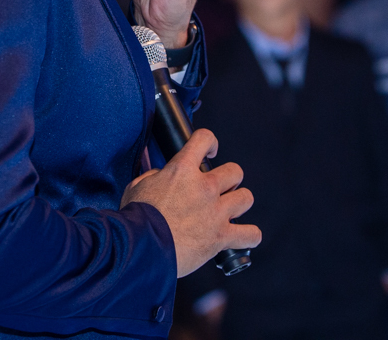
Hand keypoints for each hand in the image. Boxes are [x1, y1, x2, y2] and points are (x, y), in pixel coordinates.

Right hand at [120, 129, 259, 276]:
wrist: (142, 248)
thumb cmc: (136, 218)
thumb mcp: (136, 186)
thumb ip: (153, 176)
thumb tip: (161, 175)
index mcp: (182, 171)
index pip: (204, 139)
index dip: (209, 142)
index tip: (210, 151)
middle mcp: (204, 188)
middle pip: (234, 171)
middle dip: (228, 179)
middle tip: (219, 189)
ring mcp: (216, 212)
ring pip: (246, 198)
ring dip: (239, 203)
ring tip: (229, 210)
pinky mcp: (221, 237)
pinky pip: (250, 234)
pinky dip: (249, 235)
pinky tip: (242, 236)